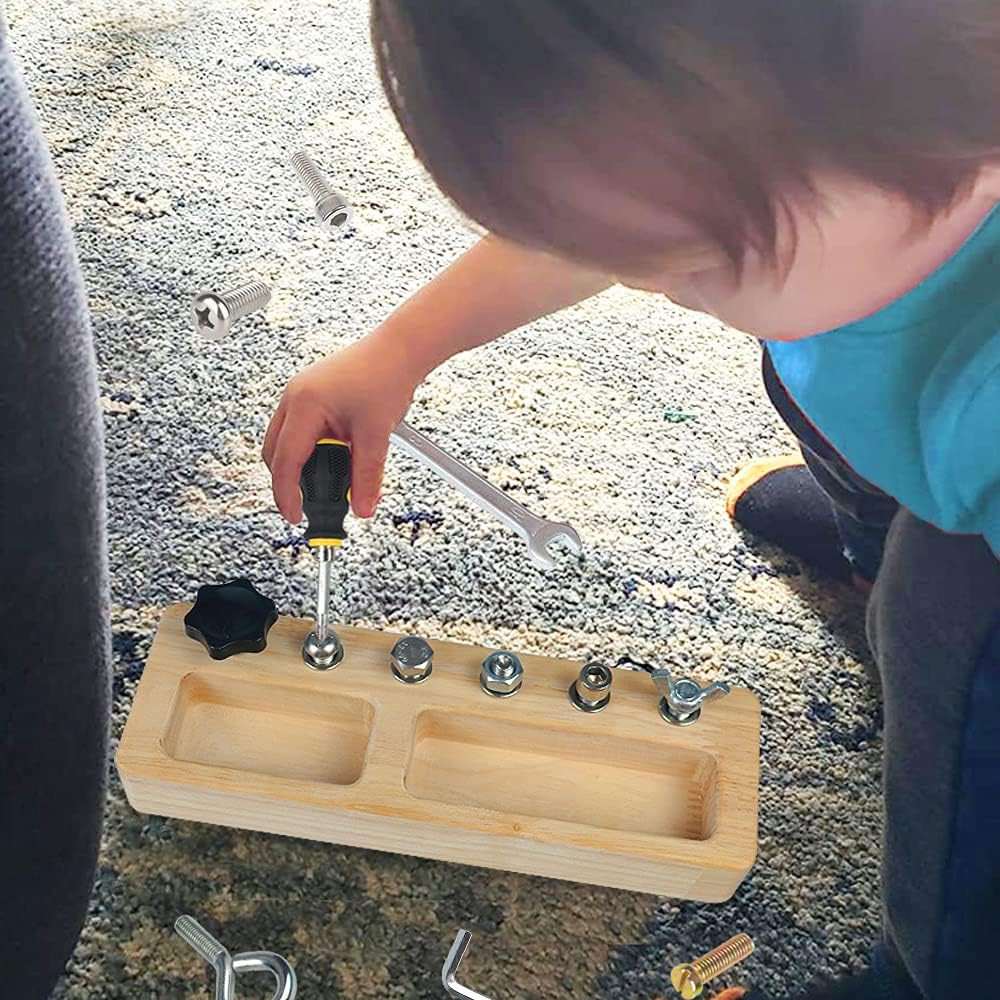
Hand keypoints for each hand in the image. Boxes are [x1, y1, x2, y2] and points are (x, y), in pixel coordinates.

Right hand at [263, 332, 420, 523]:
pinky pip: (298, 429)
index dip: (286, 494)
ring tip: (323, 485)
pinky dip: (308, 449)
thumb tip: (362, 507)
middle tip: (306, 506)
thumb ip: (367, 476)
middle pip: (275, 452)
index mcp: (303, 405)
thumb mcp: (376, 434)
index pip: (284, 461)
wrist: (401, 348)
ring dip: (299, 465)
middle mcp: (295, 396)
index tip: (295, 516)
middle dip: (287, 482)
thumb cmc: (386, 375)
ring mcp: (301, 392)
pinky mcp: (312, 392)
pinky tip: (331, 460)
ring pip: (285, 440)